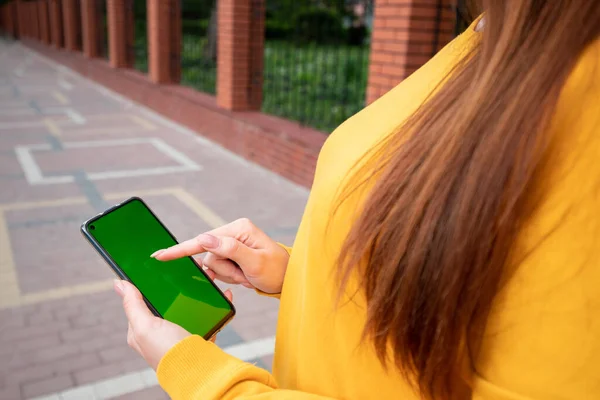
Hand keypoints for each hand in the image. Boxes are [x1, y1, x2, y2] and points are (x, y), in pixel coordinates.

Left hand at [114, 279, 232, 369]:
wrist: (200, 371)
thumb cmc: (168, 352)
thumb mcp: (145, 326)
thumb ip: (132, 304)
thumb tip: (118, 283)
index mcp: (143, 331)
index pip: (142, 301)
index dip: (150, 285)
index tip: (161, 269)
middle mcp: (160, 333)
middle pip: (168, 302)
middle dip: (179, 286)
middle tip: (189, 271)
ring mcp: (181, 334)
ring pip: (189, 306)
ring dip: (199, 292)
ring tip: (208, 278)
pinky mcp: (200, 336)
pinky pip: (207, 316)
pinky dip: (215, 305)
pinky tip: (222, 295)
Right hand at [153, 218, 288, 293]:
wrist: (288, 279)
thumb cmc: (277, 271)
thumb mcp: (255, 262)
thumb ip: (230, 249)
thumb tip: (204, 238)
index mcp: (238, 229)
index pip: (204, 240)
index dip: (181, 249)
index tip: (159, 255)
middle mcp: (233, 232)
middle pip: (208, 256)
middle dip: (225, 271)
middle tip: (245, 276)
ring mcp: (231, 243)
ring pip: (213, 265)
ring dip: (229, 276)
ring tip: (248, 276)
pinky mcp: (231, 254)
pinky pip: (219, 269)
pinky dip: (230, 276)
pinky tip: (244, 276)